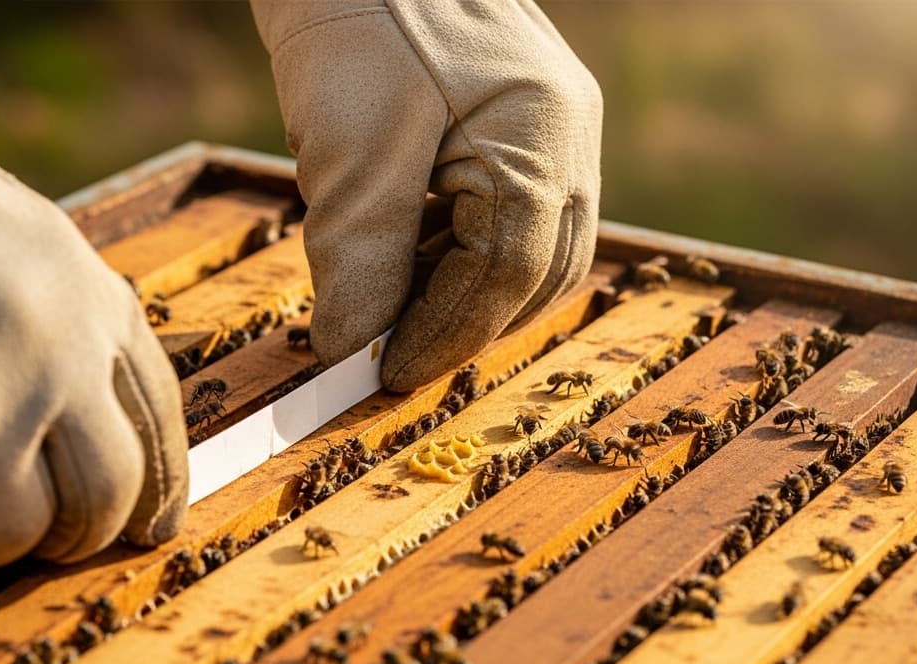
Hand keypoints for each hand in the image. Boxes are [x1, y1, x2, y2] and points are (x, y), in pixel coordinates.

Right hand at [0, 0, 187, 565]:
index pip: (156, 429)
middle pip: (98, 502)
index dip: (152, 494)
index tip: (143, 530)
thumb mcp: (35, 249)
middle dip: (64, 535)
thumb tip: (138, 481)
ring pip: (2, 535)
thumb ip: (83, 339)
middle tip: (18, 526)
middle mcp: (56, 366)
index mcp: (93, 311)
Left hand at [252, 0, 602, 390]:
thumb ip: (360, 259)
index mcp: (545, 138)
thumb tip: (350, 354)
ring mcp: (546, 124)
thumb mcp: (353, 148)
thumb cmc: (361, 16)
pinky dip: (453, 246)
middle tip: (394, 356)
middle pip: (534, 269)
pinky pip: (501, 207)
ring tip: (387, 307)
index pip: (509, 272)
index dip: (446, 335)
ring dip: (458, 288)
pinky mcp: (513, 118)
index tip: (385, 375)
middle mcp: (566, 135)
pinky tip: (400, 254)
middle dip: (463, 321)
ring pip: (523, 245)